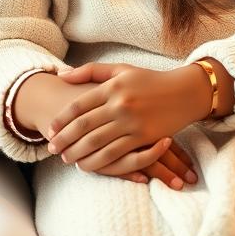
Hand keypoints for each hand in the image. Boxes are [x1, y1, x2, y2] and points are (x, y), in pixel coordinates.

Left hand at [46, 64, 210, 179]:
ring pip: (98, 143)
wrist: (184, 92)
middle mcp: (120, 104)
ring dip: (78, 153)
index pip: (79, 106)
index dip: (62, 120)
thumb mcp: (120, 70)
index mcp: (111, 87)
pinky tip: (89, 165)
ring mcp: (132, 122)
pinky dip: (100, 162)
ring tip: (66, 159)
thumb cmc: (149, 80)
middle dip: (65, 139)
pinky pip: (117, 153)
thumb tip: (62, 75)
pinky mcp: (145, 137)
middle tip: (51, 148)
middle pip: (84, 127)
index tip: (50, 129)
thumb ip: (90, 71)